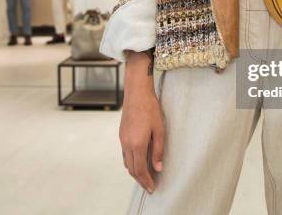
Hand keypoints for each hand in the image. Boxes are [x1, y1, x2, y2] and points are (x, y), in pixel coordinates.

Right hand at [119, 50, 163, 193]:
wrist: (137, 93)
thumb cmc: (150, 109)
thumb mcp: (159, 130)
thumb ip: (158, 150)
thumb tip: (158, 167)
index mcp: (137, 144)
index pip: (140, 169)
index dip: (146, 181)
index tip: (152, 188)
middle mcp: (127, 144)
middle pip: (131, 169)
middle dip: (140, 180)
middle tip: (149, 187)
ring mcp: (122, 139)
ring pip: (127, 162)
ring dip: (135, 172)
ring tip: (145, 177)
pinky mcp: (122, 135)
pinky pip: (125, 154)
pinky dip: (131, 162)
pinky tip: (138, 162)